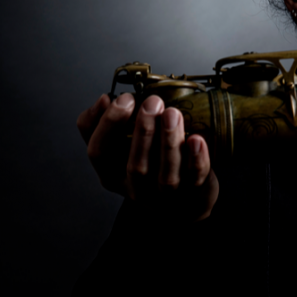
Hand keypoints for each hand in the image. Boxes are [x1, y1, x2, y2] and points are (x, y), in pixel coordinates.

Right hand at [76, 93, 218, 220]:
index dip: (108, 124)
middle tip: (153, 103)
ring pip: (166, 175)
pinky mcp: (193, 194)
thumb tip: (104, 100)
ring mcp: (166, 196)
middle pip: (135, 166)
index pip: (99, 153)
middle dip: (143, 131)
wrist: (185, 198)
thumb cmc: (150, 166)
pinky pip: (195, 179)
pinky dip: (196, 159)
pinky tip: (196, 139)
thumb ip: (106, 125)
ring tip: (173, 114)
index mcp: (113, 175)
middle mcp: (137, 189)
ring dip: (169, 142)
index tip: (124, 99)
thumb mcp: (121, 149)